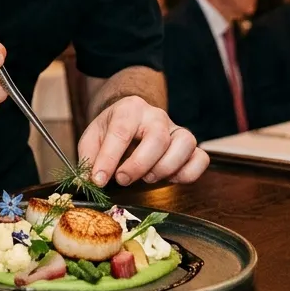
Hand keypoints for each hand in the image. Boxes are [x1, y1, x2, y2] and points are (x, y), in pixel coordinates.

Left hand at [77, 96, 208, 187]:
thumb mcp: (92, 137)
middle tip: (122, 179)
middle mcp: (157, 116)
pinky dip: (187, 174)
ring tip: (147, 177)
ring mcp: (176, 129)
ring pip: (184, 145)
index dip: (108, 159)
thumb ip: (89, 158)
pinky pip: (201, 159)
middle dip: (138, 165)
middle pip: (157, 138)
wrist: (131, 119)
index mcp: (129, 109)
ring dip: (164, 168)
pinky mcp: (190, 146)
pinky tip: (169, 178)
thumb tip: (89, 181)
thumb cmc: (112, 130)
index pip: (121, 132)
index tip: (99, 179)